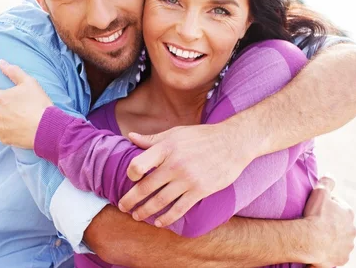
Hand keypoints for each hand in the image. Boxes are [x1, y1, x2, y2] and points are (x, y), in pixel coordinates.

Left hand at [0, 59, 52, 148]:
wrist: (46, 127)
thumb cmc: (38, 103)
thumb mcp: (29, 83)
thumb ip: (13, 72)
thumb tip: (1, 62)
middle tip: (9, 110)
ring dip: (0, 122)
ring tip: (15, 121)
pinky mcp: (3, 139)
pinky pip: (2, 135)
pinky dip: (8, 133)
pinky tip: (19, 130)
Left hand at [118, 122, 252, 227]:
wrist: (233, 143)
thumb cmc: (202, 136)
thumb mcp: (176, 132)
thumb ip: (152, 139)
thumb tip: (130, 137)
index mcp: (166, 148)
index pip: (138, 165)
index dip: (130, 174)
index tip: (130, 179)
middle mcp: (175, 164)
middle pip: (145, 187)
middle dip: (131, 200)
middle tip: (123, 207)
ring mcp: (188, 179)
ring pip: (160, 201)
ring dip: (145, 211)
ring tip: (137, 216)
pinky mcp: (200, 190)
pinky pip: (179, 209)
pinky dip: (167, 218)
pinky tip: (159, 222)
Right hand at [303, 177, 355, 266]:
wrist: (311, 241)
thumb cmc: (315, 216)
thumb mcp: (320, 192)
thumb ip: (327, 181)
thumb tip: (330, 174)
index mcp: (348, 213)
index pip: (338, 206)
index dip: (327, 207)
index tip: (317, 210)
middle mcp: (352, 230)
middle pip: (341, 224)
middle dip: (332, 224)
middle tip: (317, 223)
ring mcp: (348, 246)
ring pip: (341, 240)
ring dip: (332, 238)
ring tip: (318, 237)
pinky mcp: (342, 259)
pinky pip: (337, 254)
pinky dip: (331, 251)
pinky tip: (321, 249)